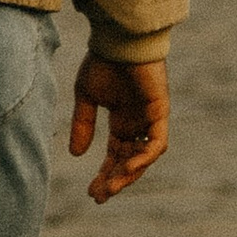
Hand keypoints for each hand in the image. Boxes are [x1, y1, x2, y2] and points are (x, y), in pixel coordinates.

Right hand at [69, 52, 168, 203]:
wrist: (118, 40)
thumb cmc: (103, 63)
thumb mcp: (86, 97)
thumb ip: (83, 125)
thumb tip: (76, 155)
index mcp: (122, 122)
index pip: (116, 156)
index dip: (105, 174)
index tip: (92, 193)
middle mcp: (138, 125)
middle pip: (129, 162)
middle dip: (115, 180)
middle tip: (99, 196)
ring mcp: (150, 120)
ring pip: (143, 157)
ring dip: (128, 174)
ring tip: (111, 187)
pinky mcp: (160, 113)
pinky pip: (156, 143)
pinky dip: (144, 156)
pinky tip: (128, 167)